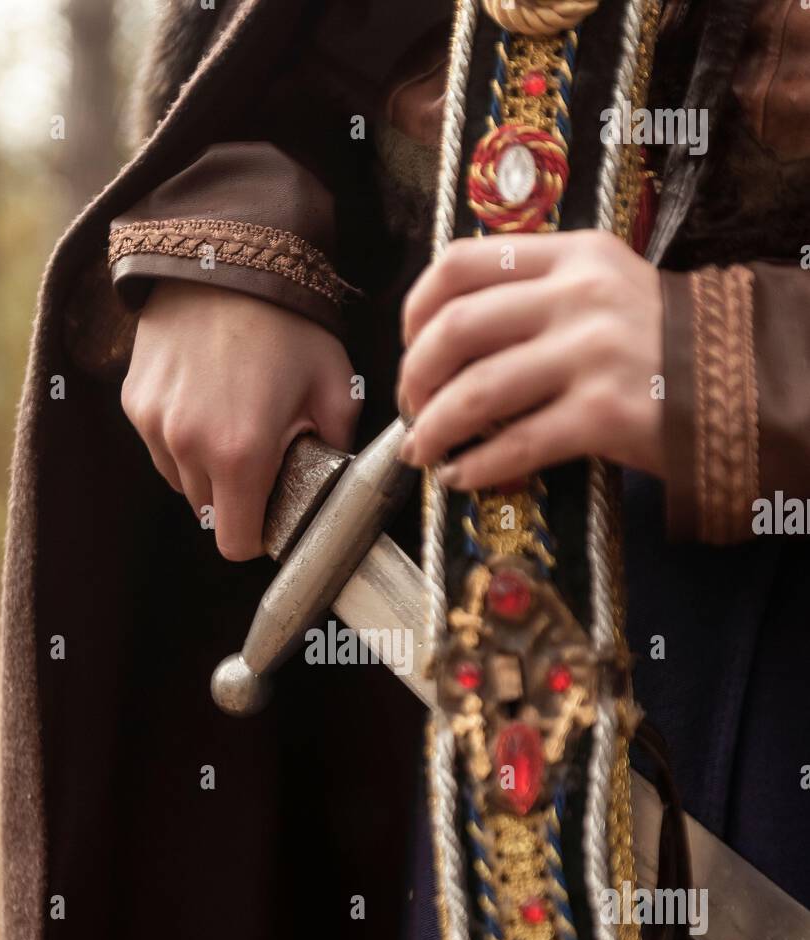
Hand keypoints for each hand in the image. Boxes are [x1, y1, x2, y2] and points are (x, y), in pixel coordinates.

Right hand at [122, 281, 358, 558]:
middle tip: (262, 458)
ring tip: (232, 422)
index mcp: (241, 454)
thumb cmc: (288, 321)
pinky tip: (205, 399)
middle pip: (209, 514)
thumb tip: (331, 478)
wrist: (228, 254)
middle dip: (236, 498)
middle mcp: (188, 446)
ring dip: (205, 470)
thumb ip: (337, 446)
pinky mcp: (134, 400)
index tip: (273, 514)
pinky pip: (158, 445)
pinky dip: (180, 438)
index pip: (237, 543)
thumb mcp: (335, 385)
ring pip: (181, 481)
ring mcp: (154, 423)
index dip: (259, 537)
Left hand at [397, 229, 662, 488]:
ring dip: (434, 428)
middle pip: (456, 329)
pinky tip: (460, 477)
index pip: (461, 262)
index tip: (408, 343)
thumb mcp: (603, 288)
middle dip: (415, 376)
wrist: (740, 382)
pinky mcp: (604, 414)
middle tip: (410, 407)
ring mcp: (592, 355)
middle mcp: (578, 296)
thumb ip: (537, 292)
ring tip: (422, 449)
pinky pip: (516, 443)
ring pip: (477, 391)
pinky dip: (476, 465)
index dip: (416, 307)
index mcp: (571, 254)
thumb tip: (449, 336)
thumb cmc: (659, 342)